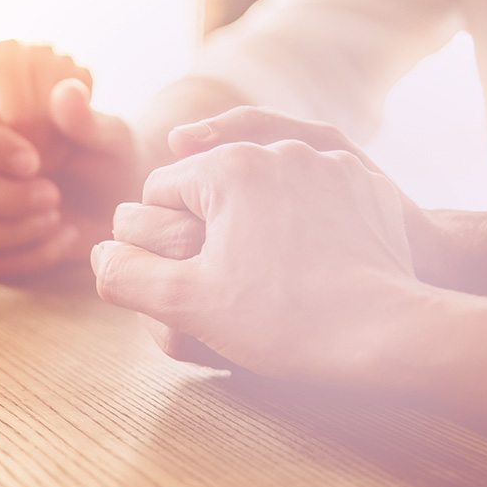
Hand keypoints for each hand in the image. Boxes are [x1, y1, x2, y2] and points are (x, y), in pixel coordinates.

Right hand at [0, 41, 139, 276]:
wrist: (123, 201)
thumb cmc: (112, 157)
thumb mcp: (113, 137)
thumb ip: (87, 120)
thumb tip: (65, 94)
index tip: (44, 154)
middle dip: (0, 192)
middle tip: (51, 193)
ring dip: (8, 229)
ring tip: (57, 214)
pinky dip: (30, 255)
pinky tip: (67, 235)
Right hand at [92, 108, 424, 388]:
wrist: (388, 335)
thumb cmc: (281, 321)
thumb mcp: (184, 305)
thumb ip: (125, 274)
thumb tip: (98, 254)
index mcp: (225, 168)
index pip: (158, 194)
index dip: (157, 244)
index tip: (184, 282)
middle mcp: (276, 151)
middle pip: (210, 190)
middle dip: (206, 235)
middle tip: (224, 290)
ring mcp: (327, 165)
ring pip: (260, 193)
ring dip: (252, 230)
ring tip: (267, 283)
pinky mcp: (365, 187)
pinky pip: (309, 199)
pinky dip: (301, 228)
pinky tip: (309, 271)